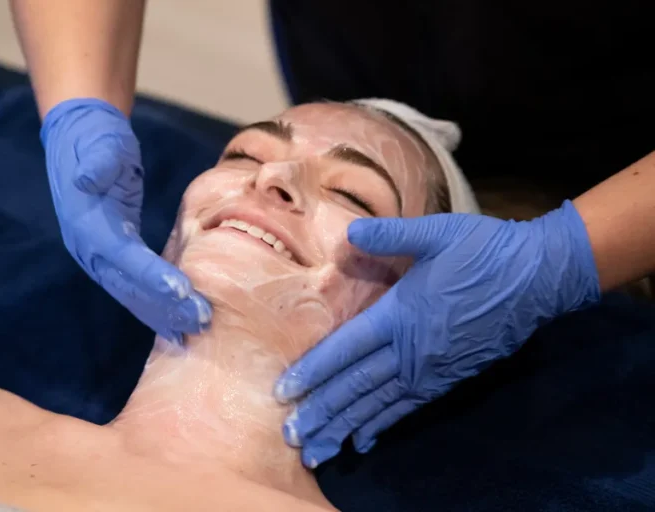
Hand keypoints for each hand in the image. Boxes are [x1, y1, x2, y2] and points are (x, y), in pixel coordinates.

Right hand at [41, 98, 210, 342]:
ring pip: (133, 294)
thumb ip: (97, 163)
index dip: (150, 275)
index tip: (182, 290)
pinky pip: (134, 289)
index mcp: (85, 223)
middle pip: (130, 284)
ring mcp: (99, 257)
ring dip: (164, 313)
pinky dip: (155, 308)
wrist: (79, 139)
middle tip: (202, 318)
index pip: (121, 255)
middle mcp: (89, 248)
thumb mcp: (99, 144)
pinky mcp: (113, 257)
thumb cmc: (95, 140)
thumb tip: (86, 179)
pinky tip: (177, 327)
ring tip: (197, 330)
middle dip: (166, 304)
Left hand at [274, 201, 599, 467]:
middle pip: (357, 386)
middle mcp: (412, 350)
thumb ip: (390, 235)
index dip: (314, 371)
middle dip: (323, 412)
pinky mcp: (449, 378)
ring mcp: (432, 369)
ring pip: (379, 404)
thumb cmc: (484, 251)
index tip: (285, 392)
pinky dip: (383, 425)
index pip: (347, 349)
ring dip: (346, 427)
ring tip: (319, 449)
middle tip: (292, 436)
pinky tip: (364, 440)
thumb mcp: (436, 232)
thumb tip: (348, 234)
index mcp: (402, 314)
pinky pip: (408, 408)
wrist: (539, 276)